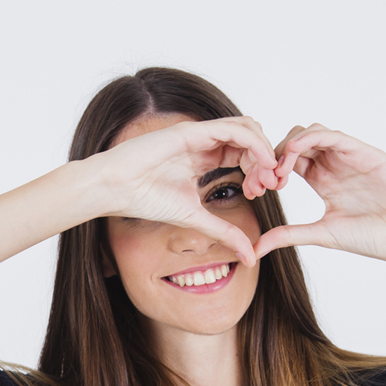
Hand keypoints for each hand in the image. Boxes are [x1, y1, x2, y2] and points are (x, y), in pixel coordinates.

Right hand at [91, 117, 281, 265]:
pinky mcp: (192, 131)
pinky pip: (233, 129)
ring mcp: (199, 134)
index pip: (243, 153)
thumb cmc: (145, 200)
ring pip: (246, 127)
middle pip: (249, 139)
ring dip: (263, 149)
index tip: (262, 193)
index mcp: (204, 157)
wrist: (114, 189)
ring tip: (268, 174)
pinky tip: (261, 163)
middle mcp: (204, 142)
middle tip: (271, 184)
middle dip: (266, 160)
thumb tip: (250, 258)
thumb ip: (225, 233)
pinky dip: (254, 143)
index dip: (259, 170)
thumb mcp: (197, 220)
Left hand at [254, 124, 385, 272]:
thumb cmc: (373, 237)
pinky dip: (312, 138)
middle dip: (275, 155)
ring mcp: (349, 156)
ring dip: (289, 145)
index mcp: (323, 180)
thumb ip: (288, 235)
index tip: (259, 189)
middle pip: (296, 142)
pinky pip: (334, 135)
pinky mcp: (365, 152)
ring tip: (279, 168)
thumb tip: (256, 247)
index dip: (270, 169)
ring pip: (311, 133)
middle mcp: (334, 164)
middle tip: (267, 178)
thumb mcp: (321, 234)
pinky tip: (296, 151)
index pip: (289, 160)